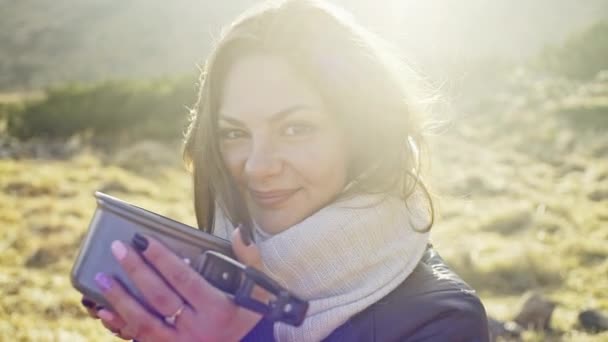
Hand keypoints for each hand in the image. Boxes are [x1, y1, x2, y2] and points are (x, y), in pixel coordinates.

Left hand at [90, 227, 263, 341]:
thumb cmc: (254, 316)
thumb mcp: (260, 288)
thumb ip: (249, 258)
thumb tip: (238, 232)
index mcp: (218, 309)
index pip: (184, 279)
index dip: (162, 259)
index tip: (144, 239)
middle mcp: (197, 329)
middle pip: (159, 297)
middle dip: (136, 271)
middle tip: (118, 248)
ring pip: (143, 322)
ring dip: (120, 299)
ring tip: (101, 277)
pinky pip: (139, 341)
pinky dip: (120, 326)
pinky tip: (104, 311)